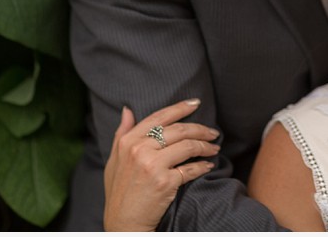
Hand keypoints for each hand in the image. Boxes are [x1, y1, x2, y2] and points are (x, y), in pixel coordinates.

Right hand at [103, 99, 220, 230]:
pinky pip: (191, 168)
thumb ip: (121, 133)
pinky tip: (208, 165)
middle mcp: (139, 149)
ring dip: (206, 145)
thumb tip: (128, 109)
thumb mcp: (113, 160)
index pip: (160, 117)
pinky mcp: (165, 182)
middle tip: (213, 132)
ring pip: (188, 146)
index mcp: (127, 141)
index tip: (196, 103)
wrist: (123, 223)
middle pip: (179, 130)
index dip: (180, 107)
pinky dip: (203, 165)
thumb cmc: (119, 192)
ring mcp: (152, 165)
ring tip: (214, 147)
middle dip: (201, 129)